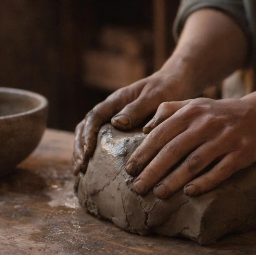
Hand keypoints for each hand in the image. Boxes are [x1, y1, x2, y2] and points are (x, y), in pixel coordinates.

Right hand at [72, 71, 192, 174]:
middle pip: (85, 127)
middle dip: (80, 147)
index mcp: (116, 100)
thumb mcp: (155, 97)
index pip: (95, 117)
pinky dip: (93, 154)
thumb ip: (137, 108)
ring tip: (80, 171)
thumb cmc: (166, 89)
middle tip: (80, 167)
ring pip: (88, 134)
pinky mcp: (119, 129)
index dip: (88, 135)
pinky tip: (91, 169)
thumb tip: (116, 123)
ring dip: (82, 152)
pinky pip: (101, 141)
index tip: (88, 153)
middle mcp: (110, 110)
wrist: (175, 83)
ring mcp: (113, 119)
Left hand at [124, 97, 255, 197]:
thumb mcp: (194, 104)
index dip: (144, 153)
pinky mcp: (242, 153)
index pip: (161, 133)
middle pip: (174, 150)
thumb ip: (168, 111)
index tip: (130, 170)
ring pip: (195, 162)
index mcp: (191, 112)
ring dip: (174, 180)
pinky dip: (204, 182)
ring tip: (159, 194)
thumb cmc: (219, 113)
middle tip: (138, 188)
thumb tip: (144, 129)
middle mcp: (206, 124)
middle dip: (153, 170)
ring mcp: (225, 139)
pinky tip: (189, 192)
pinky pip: (221, 171)